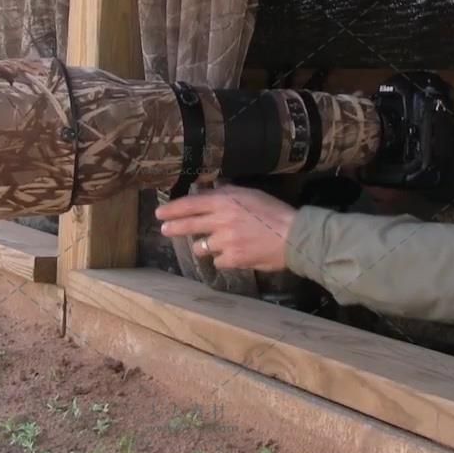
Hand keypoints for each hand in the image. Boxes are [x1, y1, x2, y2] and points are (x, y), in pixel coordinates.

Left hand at [155, 184, 296, 271]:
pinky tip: (233, 254)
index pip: (190, 204)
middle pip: (188, 225)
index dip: (172, 209)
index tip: (160, 213)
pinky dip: (223, 258)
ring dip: (204, 246)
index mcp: (224, 201)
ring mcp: (225, 242)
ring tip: (211, 244)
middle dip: (174, 228)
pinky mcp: (232, 260)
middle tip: (165, 230)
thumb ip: (227, 194)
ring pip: (201, 246)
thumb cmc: (274, 212)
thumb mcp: (250, 194)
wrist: (292, 236)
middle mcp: (220, 221)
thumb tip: (209, 191)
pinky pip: (218, 261)